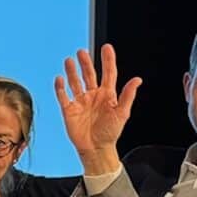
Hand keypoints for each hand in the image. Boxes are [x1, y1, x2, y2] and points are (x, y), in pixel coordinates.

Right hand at [55, 46, 140, 165]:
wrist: (96, 149)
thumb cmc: (110, 133)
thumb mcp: (122, 113)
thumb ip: (128, 95)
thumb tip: (137, 80)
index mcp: (107, 95)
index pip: (108, 73)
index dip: (107, 60)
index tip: (106, 48)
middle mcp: (93, 96)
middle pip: (89, 75)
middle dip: (86, 63)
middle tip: (82, 51)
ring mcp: (81, 102)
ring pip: (75, 82)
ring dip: (72, 72)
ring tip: (69, 60)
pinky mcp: (69, 110)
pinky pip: (63, 96)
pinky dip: (60, 88)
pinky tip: (59, 79)